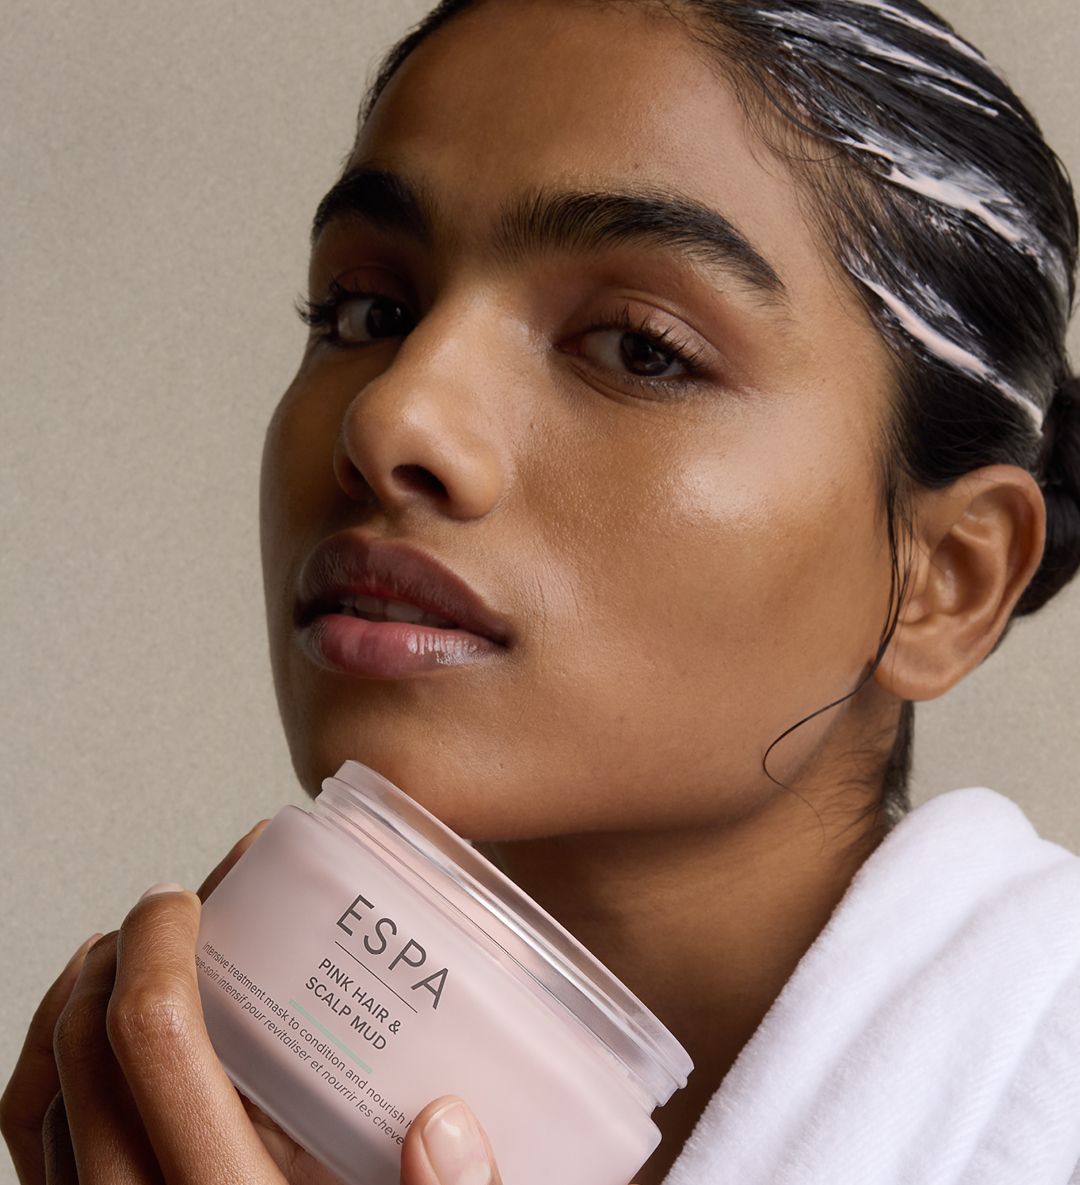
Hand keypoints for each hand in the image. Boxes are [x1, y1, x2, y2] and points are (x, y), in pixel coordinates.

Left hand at [1, 821, 502, 1184]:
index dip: (159, 949)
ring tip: (116, 965)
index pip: (158, 1047)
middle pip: (78, 1061)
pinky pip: (37, 1161)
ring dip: (60, 1017)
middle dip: (107, 961)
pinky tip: (102, 1064)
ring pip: (34, 1113)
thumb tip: (443, 1120)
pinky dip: (47, 1089)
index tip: (187, 899)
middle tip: (162, 915)